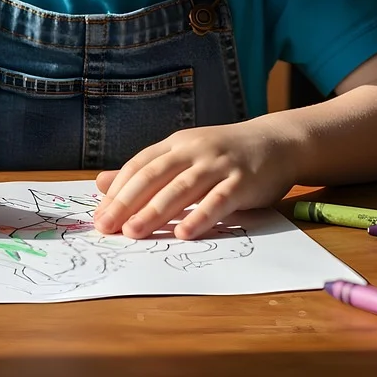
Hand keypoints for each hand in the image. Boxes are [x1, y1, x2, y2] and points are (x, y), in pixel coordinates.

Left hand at [92, 117, 297, 240]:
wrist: (277, 142)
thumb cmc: (225, 155)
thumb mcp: (184, 155)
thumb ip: (147, 171)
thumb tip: (100, 183)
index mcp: (176, 144)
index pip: (140, 165)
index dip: (118, 191)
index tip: (99, 216)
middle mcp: (194, 150)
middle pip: (154, 176)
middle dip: (127, 202)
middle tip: (106, 227)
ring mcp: (219, 164)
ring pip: (182, 188)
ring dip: (155, 211)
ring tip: (133, 232)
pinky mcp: (243, 181)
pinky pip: (219, 200)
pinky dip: (201, 216)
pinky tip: (184, 233)